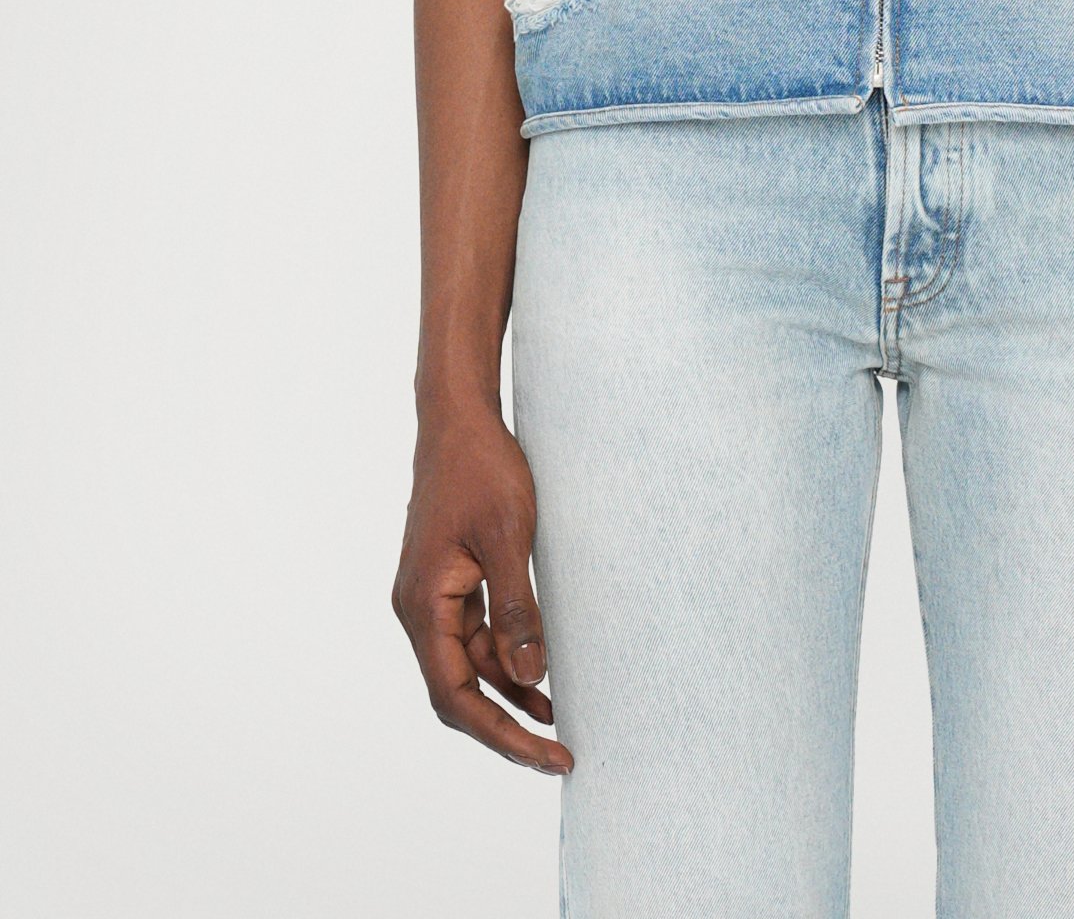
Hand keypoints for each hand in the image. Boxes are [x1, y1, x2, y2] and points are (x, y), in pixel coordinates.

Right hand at [391, 402, 573, 775]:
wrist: (458, 417)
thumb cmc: (481, 468)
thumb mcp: (509, 536)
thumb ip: (518, 608)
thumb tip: (532, 677)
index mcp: (423, 605)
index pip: (456, 695)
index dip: (501, 733)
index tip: (546, 754)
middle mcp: (418, 608)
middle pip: (457, 691)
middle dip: (505, 725)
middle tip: (556, 751)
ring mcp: (431, 595)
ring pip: (468, 664)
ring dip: (509, 692)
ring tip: (558, 717)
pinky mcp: (448, 581)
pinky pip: (473, 634)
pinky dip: (504, 656)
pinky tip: (538, 667)